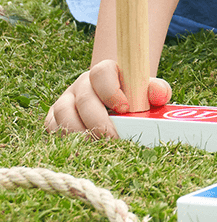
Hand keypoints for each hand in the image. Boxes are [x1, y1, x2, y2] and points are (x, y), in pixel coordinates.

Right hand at [44, 60, 171, 137]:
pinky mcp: (54, 118)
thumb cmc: (133, 97)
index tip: (125, 109)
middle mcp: (82, 85)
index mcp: (104, 72)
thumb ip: (157, 90)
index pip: (101, 73)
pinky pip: (52, 128)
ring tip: (98, 147)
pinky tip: (83, 149)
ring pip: (63, 115)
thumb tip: (158, 94)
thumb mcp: (147, 91)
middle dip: (99, 122)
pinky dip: (65, 140)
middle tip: (114, 139)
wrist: (115, 102)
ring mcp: (65, 101)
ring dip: (80, 134)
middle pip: (83, 100)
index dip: (111, 91)